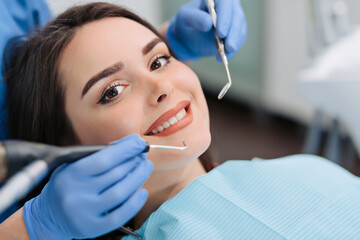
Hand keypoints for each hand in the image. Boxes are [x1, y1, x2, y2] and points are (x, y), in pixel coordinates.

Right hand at [22, 134, 152, 238]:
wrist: (49, 215)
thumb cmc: (68, 184)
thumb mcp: (74, 165)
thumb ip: (99, 155)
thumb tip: (130, 144)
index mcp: (71, 173)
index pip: (104, 158)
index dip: (126, 149)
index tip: (139, 143)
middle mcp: (77, 193)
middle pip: (116, 174)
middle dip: (134, 162)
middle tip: (142, 155)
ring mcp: (84, 212)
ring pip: (120, 193)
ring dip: (138, 178)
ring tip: (145, 167)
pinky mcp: (92, 227)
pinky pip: (119, 215)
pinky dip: (135, 203)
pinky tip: (142, 192)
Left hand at [167, 0, 246, 60]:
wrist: (188, 38)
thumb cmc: (186, 23)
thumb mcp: (185, 18)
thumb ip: (195, 18)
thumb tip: (209, 23)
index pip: (225, 2)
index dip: (225, 16)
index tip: (220, 32)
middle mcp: (227, 7)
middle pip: (236, 15)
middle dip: (233, 32)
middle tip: (227, 46)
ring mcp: (233, 20)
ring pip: (240, 28)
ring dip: (235, 42)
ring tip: (225, 53)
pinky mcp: (235, 33)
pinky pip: (238, 41)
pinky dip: (231, 51)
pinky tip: (221, 58)